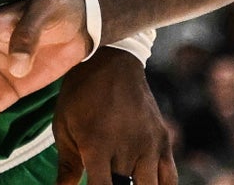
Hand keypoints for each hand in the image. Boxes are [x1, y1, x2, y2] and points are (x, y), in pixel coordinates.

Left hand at [52, 48, 176, 184]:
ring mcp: (149, 144)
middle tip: (108, 180)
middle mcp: (127, 147)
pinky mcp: (163, 139)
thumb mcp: (63, 127)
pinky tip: (145, 184)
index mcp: (97, 145)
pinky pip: (170, 178)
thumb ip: (66, 166)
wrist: (111, 61)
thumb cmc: (80, 95)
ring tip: (124, 181)